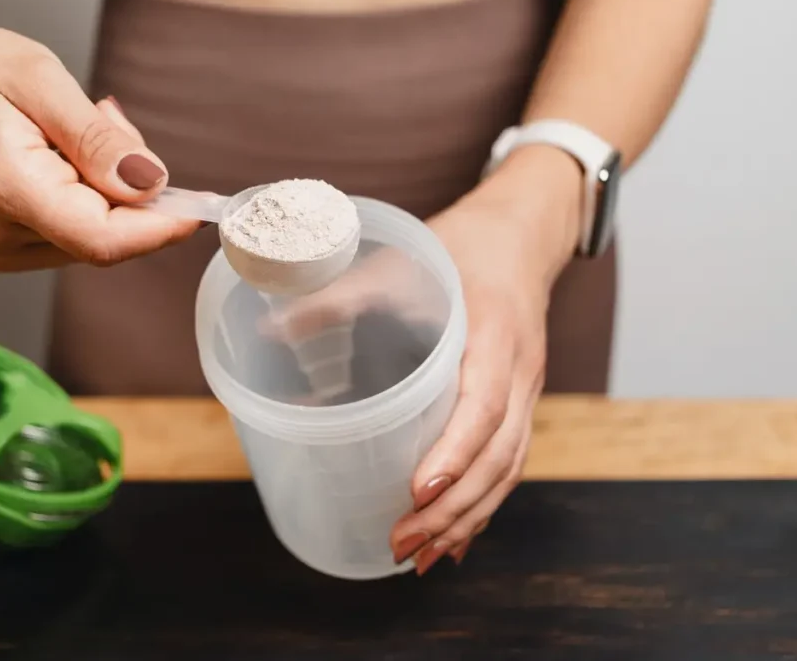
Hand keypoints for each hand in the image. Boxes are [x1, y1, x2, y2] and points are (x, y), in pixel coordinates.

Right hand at [0, 19, 197, 270]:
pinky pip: (78, 233)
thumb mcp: (40, 79)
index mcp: (4, 188)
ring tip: (71, 132)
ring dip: (110, 189)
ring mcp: (0, 249)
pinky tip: (63, 158)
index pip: (101, 238)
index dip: (159, 229)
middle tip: (105, 121)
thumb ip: (97, 139)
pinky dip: (91, 198)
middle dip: (131, 187)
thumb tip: (149, 184)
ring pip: (97, 235)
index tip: (197, 208)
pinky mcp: (9, 251)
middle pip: (107, 235)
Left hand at [261, 146, 582, 573]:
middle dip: (452, 507)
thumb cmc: (456, 250)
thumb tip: (269, 329)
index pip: (485, 406)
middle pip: (498, 455)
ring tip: (423, 558)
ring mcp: (527, 393)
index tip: (419, 490)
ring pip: (508, 470)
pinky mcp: (521, 405)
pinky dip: (483, 507)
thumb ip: (338, 296)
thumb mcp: (398, 263)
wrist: (518, 238)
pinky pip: (509, 464)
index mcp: (494, 334)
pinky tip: (455, 540)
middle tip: (401, 542)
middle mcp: (520, 372)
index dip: (455, 451)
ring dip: (468, 519)